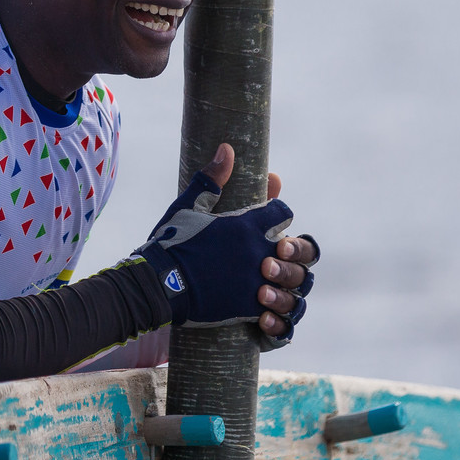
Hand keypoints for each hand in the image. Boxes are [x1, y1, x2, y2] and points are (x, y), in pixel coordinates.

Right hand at [134, 144, 295, 331]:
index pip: (283, 213)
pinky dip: (276, 311)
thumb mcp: (187, 207)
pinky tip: (266, 307)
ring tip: (270, 280)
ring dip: (288, 279)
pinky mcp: (250, 307)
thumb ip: (211, 179)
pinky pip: (279, 311)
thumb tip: (227, 148)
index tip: (269, 219)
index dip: (278, 214)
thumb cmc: (171, 242)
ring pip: (296, 281)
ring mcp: (258, 281)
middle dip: (293, 250)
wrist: (158, 285)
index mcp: (247, 225)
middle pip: (301, 249)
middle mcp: (259, 252)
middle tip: (277, 253)